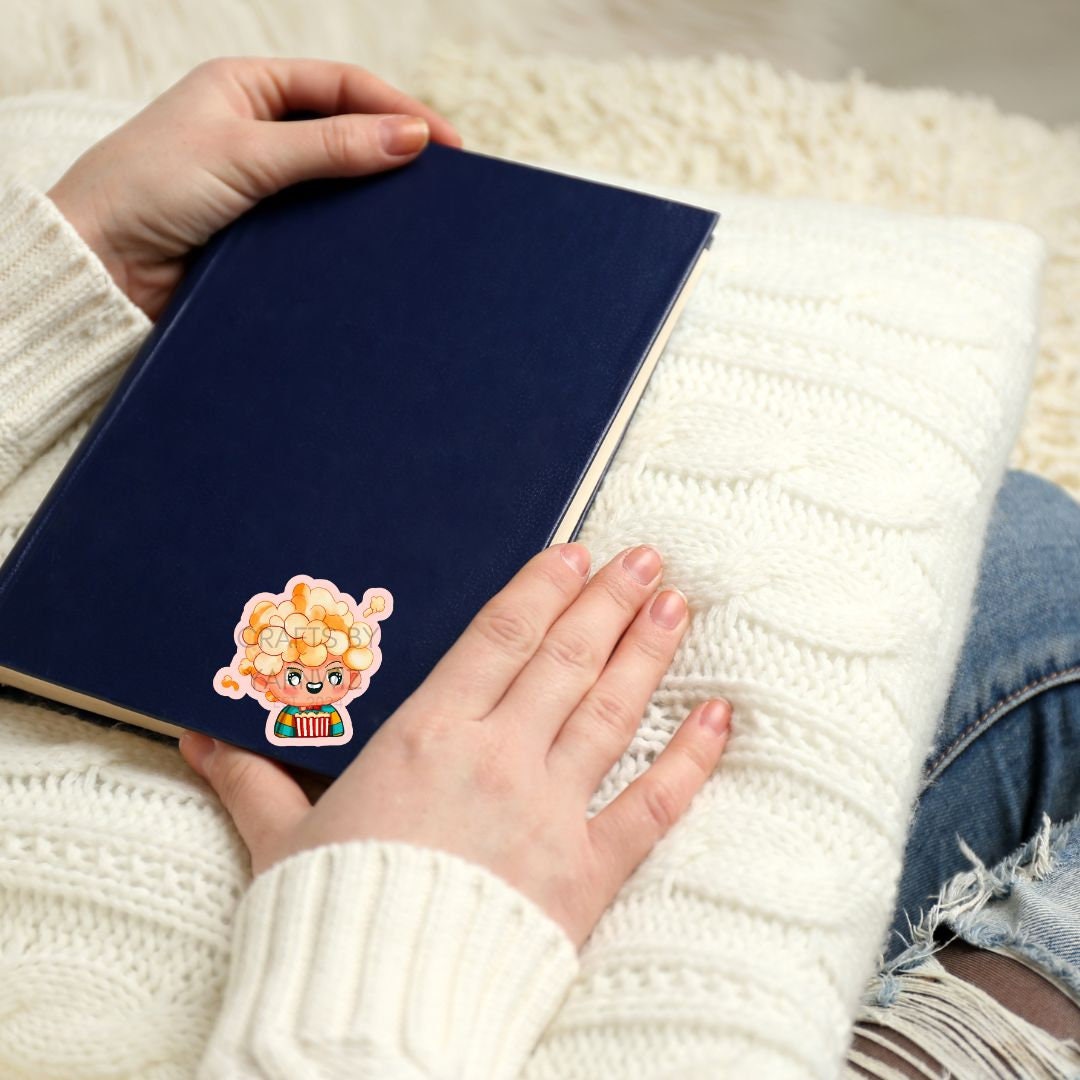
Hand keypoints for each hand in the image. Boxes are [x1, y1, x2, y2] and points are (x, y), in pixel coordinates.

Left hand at [48, 57, 461, 318]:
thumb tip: (411, 138)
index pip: (342, 87)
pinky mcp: (261, 236)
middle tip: (447, 179)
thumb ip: (330, 146)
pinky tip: (377, 247)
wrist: (100, 267)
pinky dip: (349, 236)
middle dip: (396, 151)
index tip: (446, 144)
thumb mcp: (246, 153)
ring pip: (336, 185)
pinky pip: (319, 230)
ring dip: (375, 198)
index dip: (398, 110)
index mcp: (247, 87)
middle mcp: (256, 132)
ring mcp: (260, 186)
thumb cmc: (147, 189)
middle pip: (346, 132)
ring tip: (422, 215)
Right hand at [181, 543, 730, 946]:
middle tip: (645, 557)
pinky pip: (652, 804)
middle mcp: (497, 759)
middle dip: (609, 601)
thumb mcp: (283, 841)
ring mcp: (549, 812)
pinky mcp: (587, 872)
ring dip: (648, 652)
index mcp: (427, 737)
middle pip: (566, 659)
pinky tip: (718, 716)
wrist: (372, 1014)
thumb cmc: (330, 919)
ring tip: (676, 603)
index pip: (500, 639)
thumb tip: (202, 738)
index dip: (542, 589)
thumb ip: (253, 780)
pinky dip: (690, 759)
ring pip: (611, 711)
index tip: (577, 554)